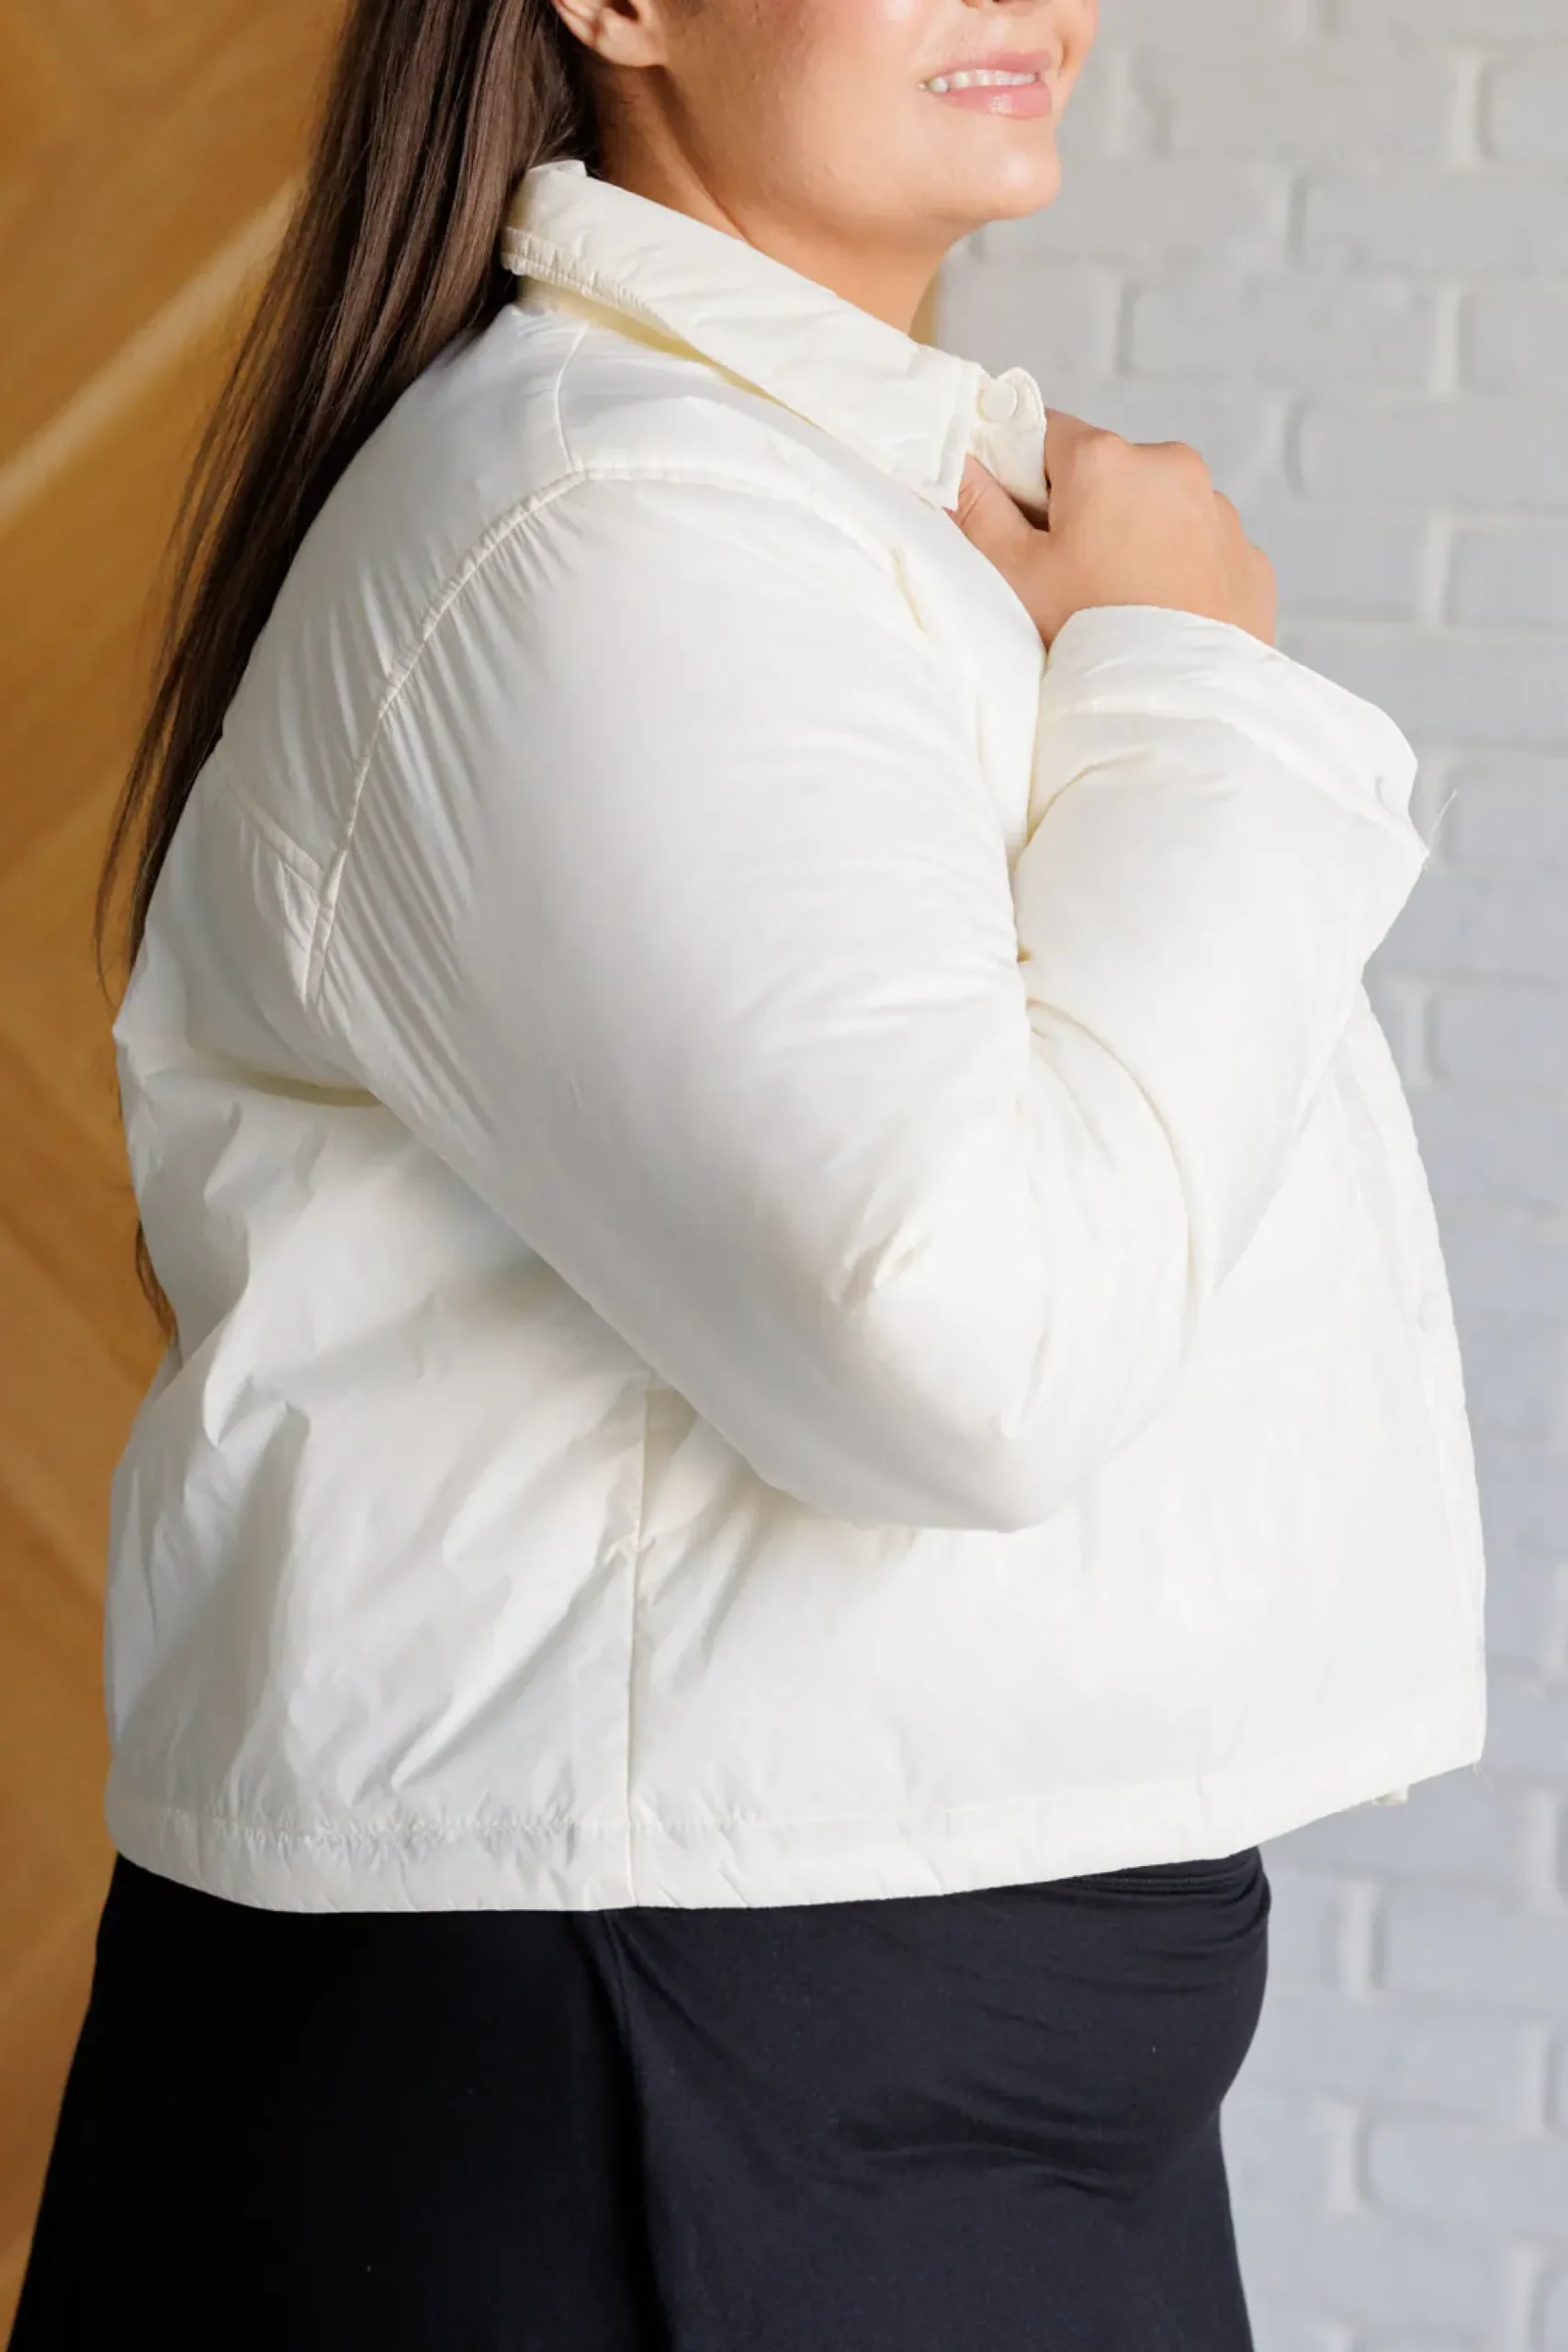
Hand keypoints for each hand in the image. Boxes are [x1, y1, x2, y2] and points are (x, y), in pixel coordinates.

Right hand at [945, 408, 1276, 651]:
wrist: (1174, 707)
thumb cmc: (1087, 634)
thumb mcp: (1014, 573)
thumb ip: (979, 508)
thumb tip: (958, 463)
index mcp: (1107, 460)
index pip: (1046, 432)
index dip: (1024, 476)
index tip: (1021, 525)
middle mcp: (1172, 467)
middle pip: (1108, 472)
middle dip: (1085, 511)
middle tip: (1068, 579)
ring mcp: (1218, 512)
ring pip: (1159, 509)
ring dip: (1136, 539)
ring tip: (1118, 604)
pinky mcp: (1248, 557)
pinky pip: (1201, 549)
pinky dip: (1180, 571)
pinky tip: (1160, 616)